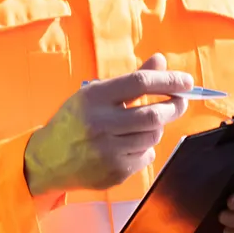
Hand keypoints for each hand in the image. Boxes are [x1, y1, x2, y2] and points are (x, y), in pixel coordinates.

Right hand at [24, 54, 192, 196]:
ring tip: (144, 125)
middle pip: (153, 114)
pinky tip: (129, 145)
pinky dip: (145, 148)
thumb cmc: (75, 120)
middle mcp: (100, 123)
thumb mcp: (95, 93)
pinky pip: (146, 156)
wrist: (47, 159)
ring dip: (157, 128)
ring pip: (153, 136)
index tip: (186, 82)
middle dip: (174, 107)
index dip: (169, 81)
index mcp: (94, 97)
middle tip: (179, 102)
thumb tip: (160, 61)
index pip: (140, 83)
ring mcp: (108, 150)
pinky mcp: (115, 172)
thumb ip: (131, 79)